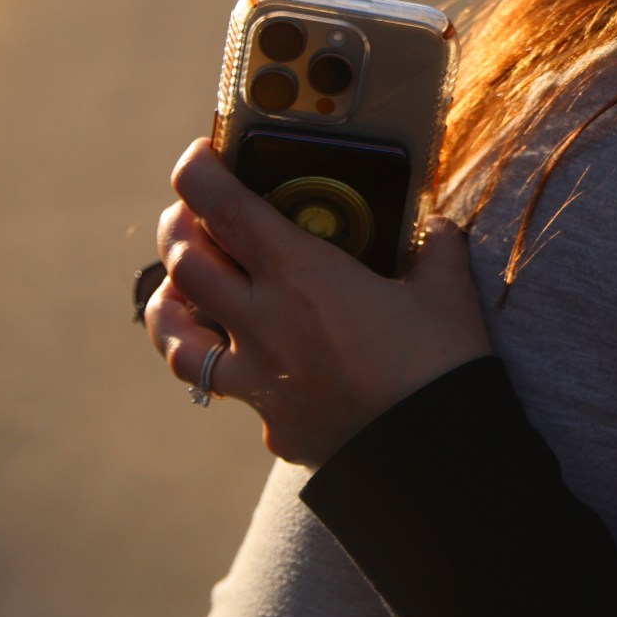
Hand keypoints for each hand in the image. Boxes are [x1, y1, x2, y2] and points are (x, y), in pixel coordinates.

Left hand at [144, 138, 492, 465]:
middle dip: (179, 227)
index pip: (222, 207)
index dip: (197, 172)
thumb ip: (437, 250)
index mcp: (301, 275)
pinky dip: (227, 370)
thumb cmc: (440, 367)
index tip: (200, 156)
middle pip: (185, 262)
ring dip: (169, 303)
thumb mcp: (448, 294)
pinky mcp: (270, 422)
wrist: (436, 460)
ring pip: (176, 336)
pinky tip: (244, 362)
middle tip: (192, 214)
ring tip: (178, 290)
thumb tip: (439, 230)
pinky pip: (229, 391)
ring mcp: (258, 378)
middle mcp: (264, 322)